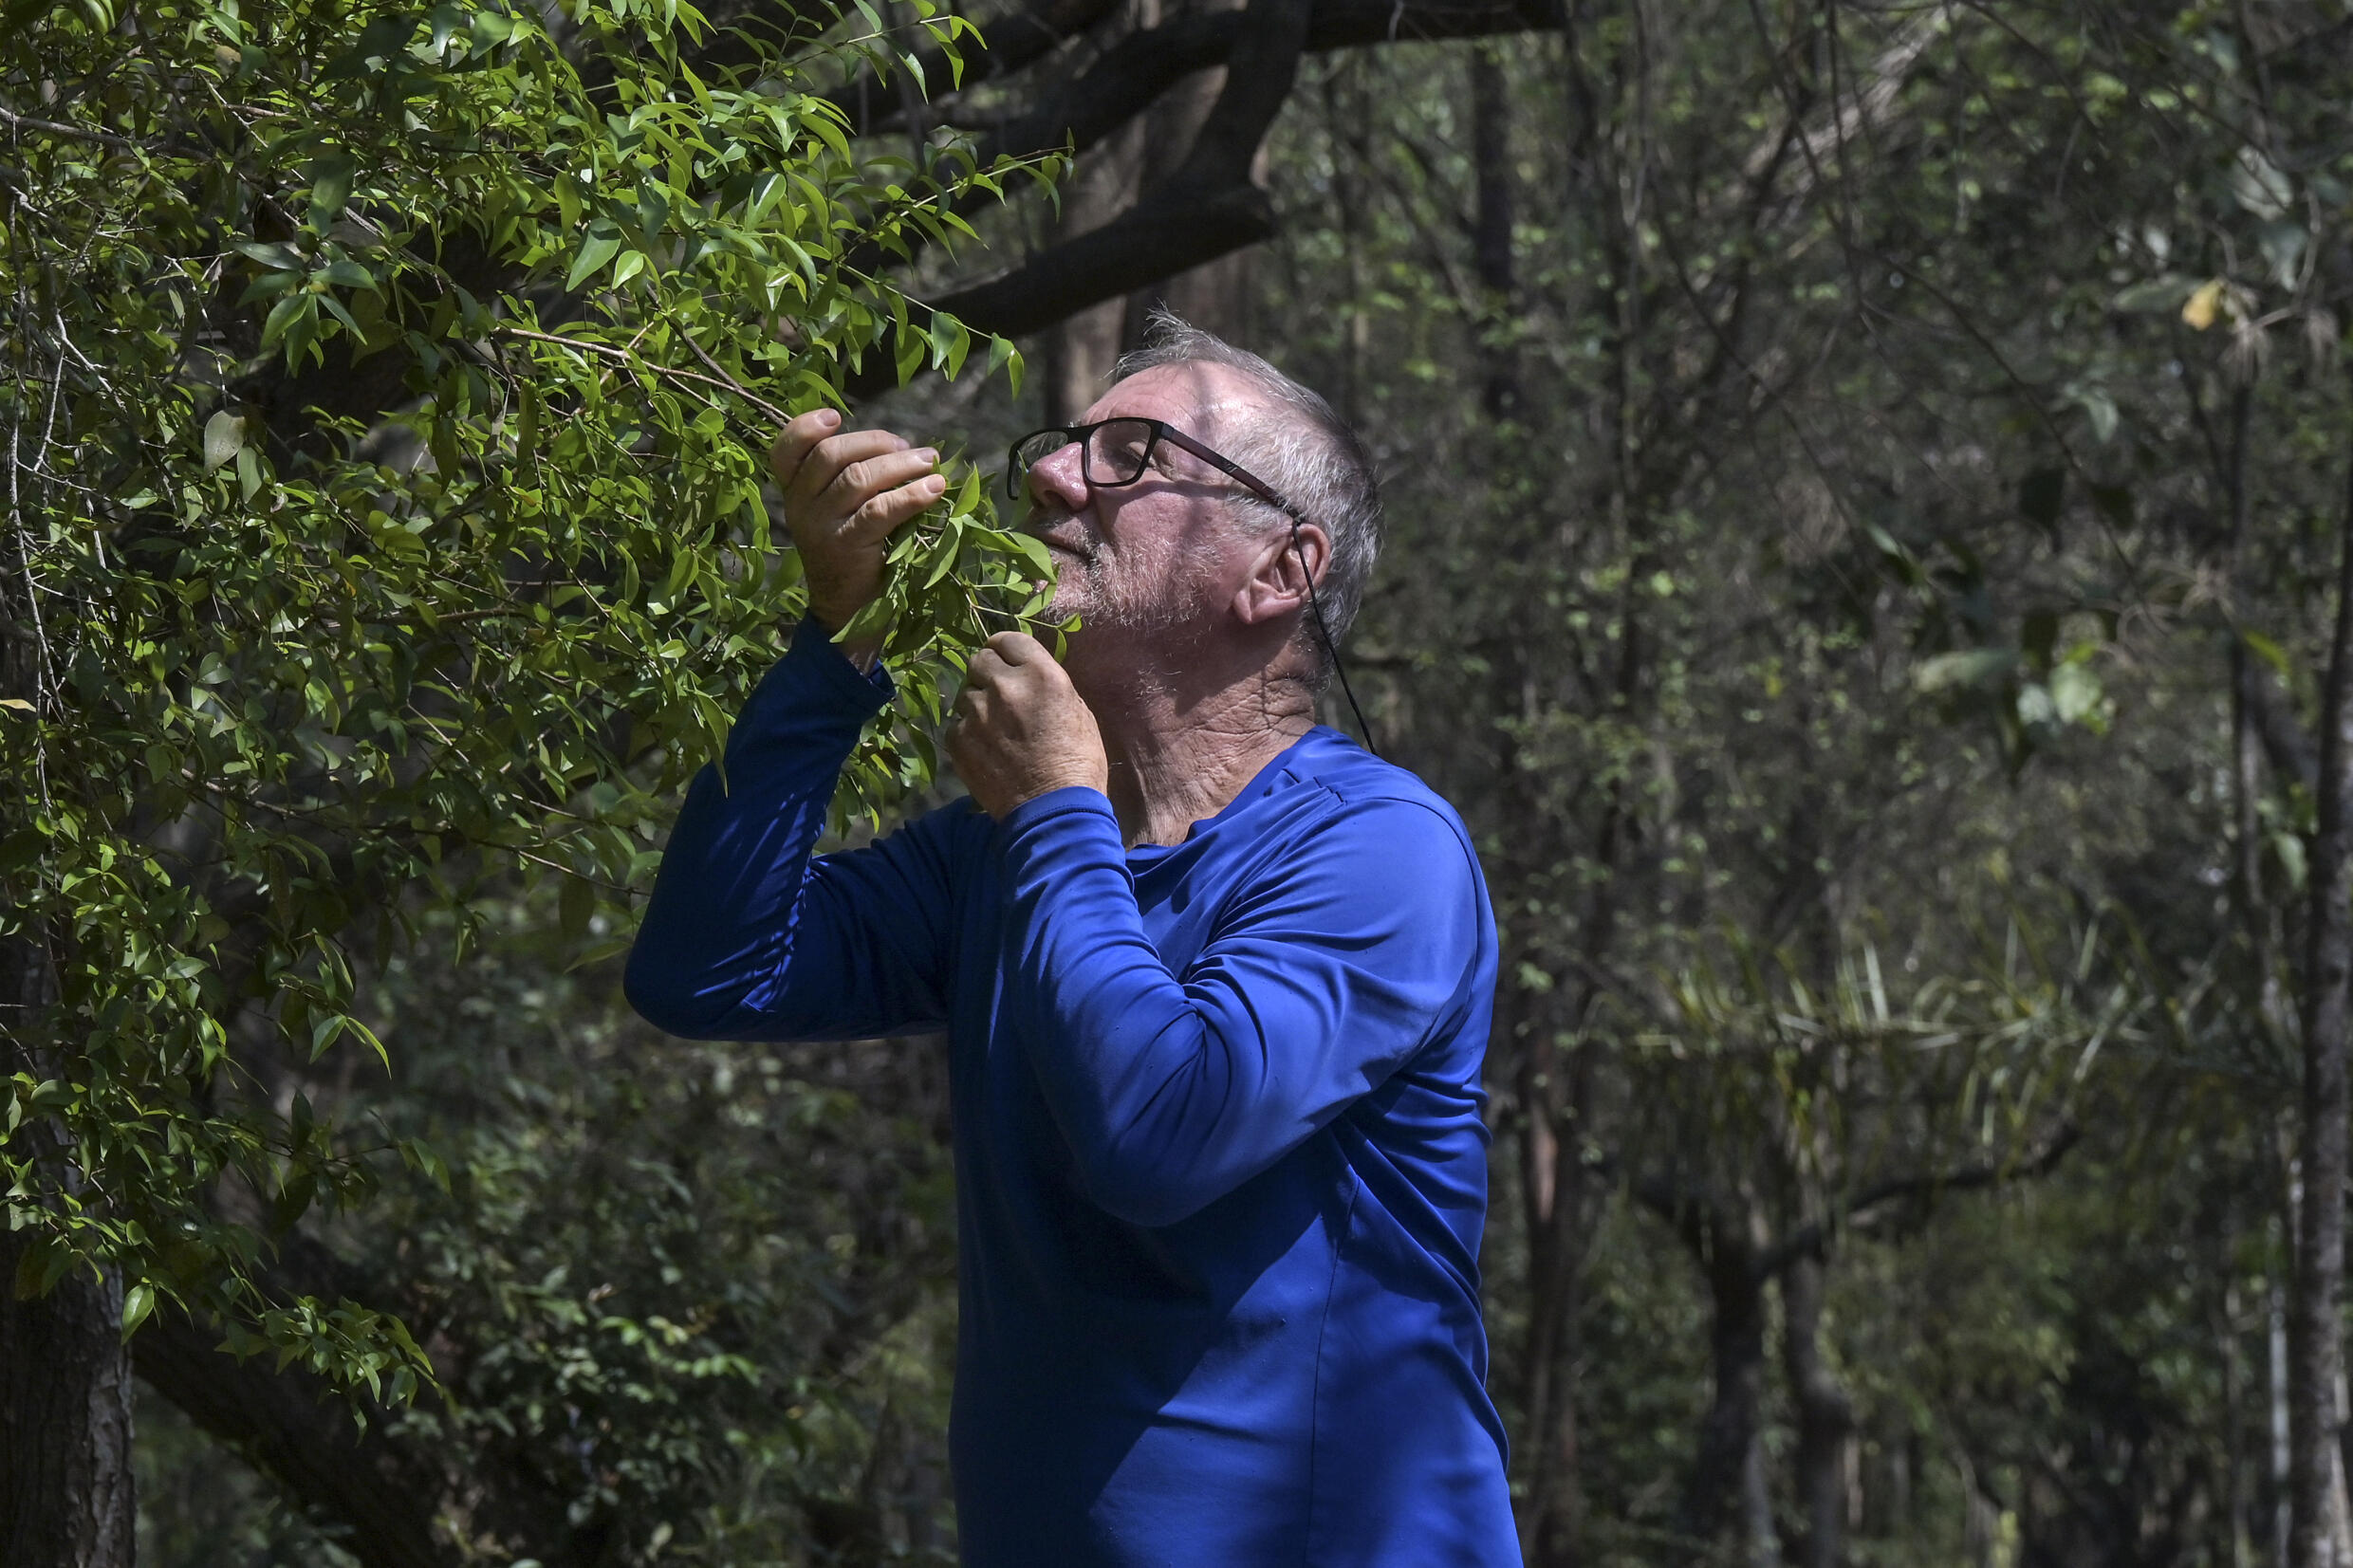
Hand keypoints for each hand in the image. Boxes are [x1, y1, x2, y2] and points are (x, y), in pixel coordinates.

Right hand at [769, 409, 944, 657]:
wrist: (844, 612)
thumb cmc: (849, 553)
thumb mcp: (835, 513)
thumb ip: (849, 479)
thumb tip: (899, 446)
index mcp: (793, 492)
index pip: (785, 450)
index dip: (806, 427)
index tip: (835, 417)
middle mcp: (800, 506)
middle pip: (831, 455)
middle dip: (876, 443)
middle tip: (911, 449)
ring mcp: (820, 526)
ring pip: (859, 478)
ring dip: (902, 465)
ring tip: (931, 464)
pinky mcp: (846, 546)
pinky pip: (881, 510)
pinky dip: (911, 495)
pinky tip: (934, 490)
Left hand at [947, 633, 1107, 817]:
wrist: (1053, 812)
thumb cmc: (1078, 765)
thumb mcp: (1078, 713)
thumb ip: (1049, 686)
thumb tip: (1029, 675)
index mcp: (1041, 675)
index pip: (1010, 639)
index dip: (1005, 649)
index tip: (1005, 659)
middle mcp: (1005, 687)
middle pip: (979, 660)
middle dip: (987, 674)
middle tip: (999, 695)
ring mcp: (977, 713)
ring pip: (965, 694)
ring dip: (977, 705)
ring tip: (995, 730)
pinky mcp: (958, 741)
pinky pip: (956, 725)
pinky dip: (968, 734)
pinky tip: (987, 752)